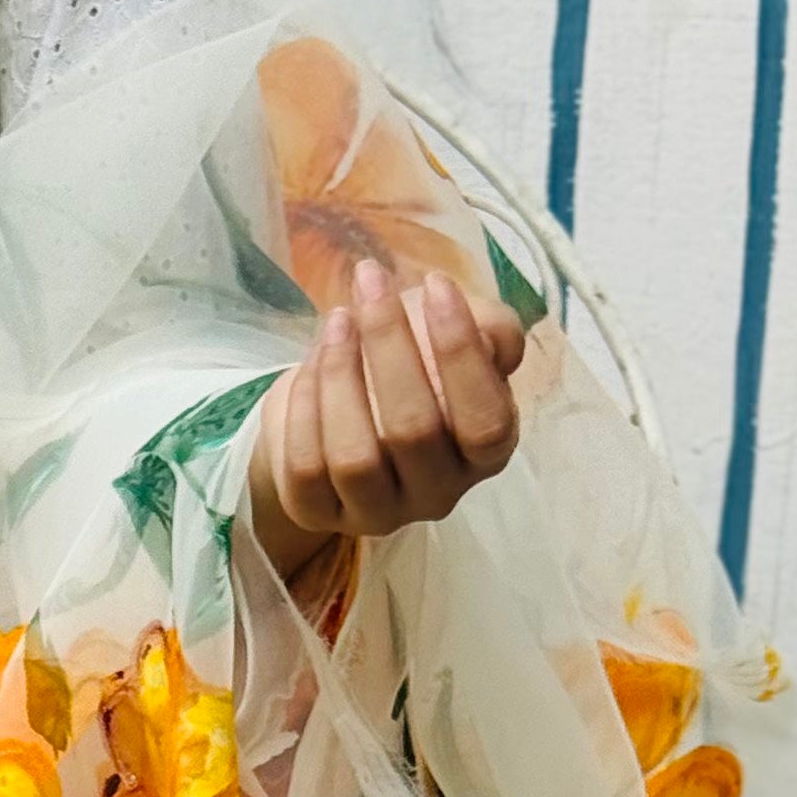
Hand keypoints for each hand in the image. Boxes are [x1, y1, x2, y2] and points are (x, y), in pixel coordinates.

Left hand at [248, 260, 528, 582]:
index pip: (483, 421)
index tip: (435, 283)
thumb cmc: (415, 361)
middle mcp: (437, 494)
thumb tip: (491, 337)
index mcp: (485, 453)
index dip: (461, 353)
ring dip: (341, 374)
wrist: (344, 397)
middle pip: (412, 431)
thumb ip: (491, 327)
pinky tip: (312, 363)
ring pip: (355, 457)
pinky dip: (305, 405)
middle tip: (370, 282)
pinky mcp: (320, 515)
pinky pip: (306, 467)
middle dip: (388, 344)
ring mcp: (377, 513)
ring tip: (337, 320)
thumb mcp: (461, 333)